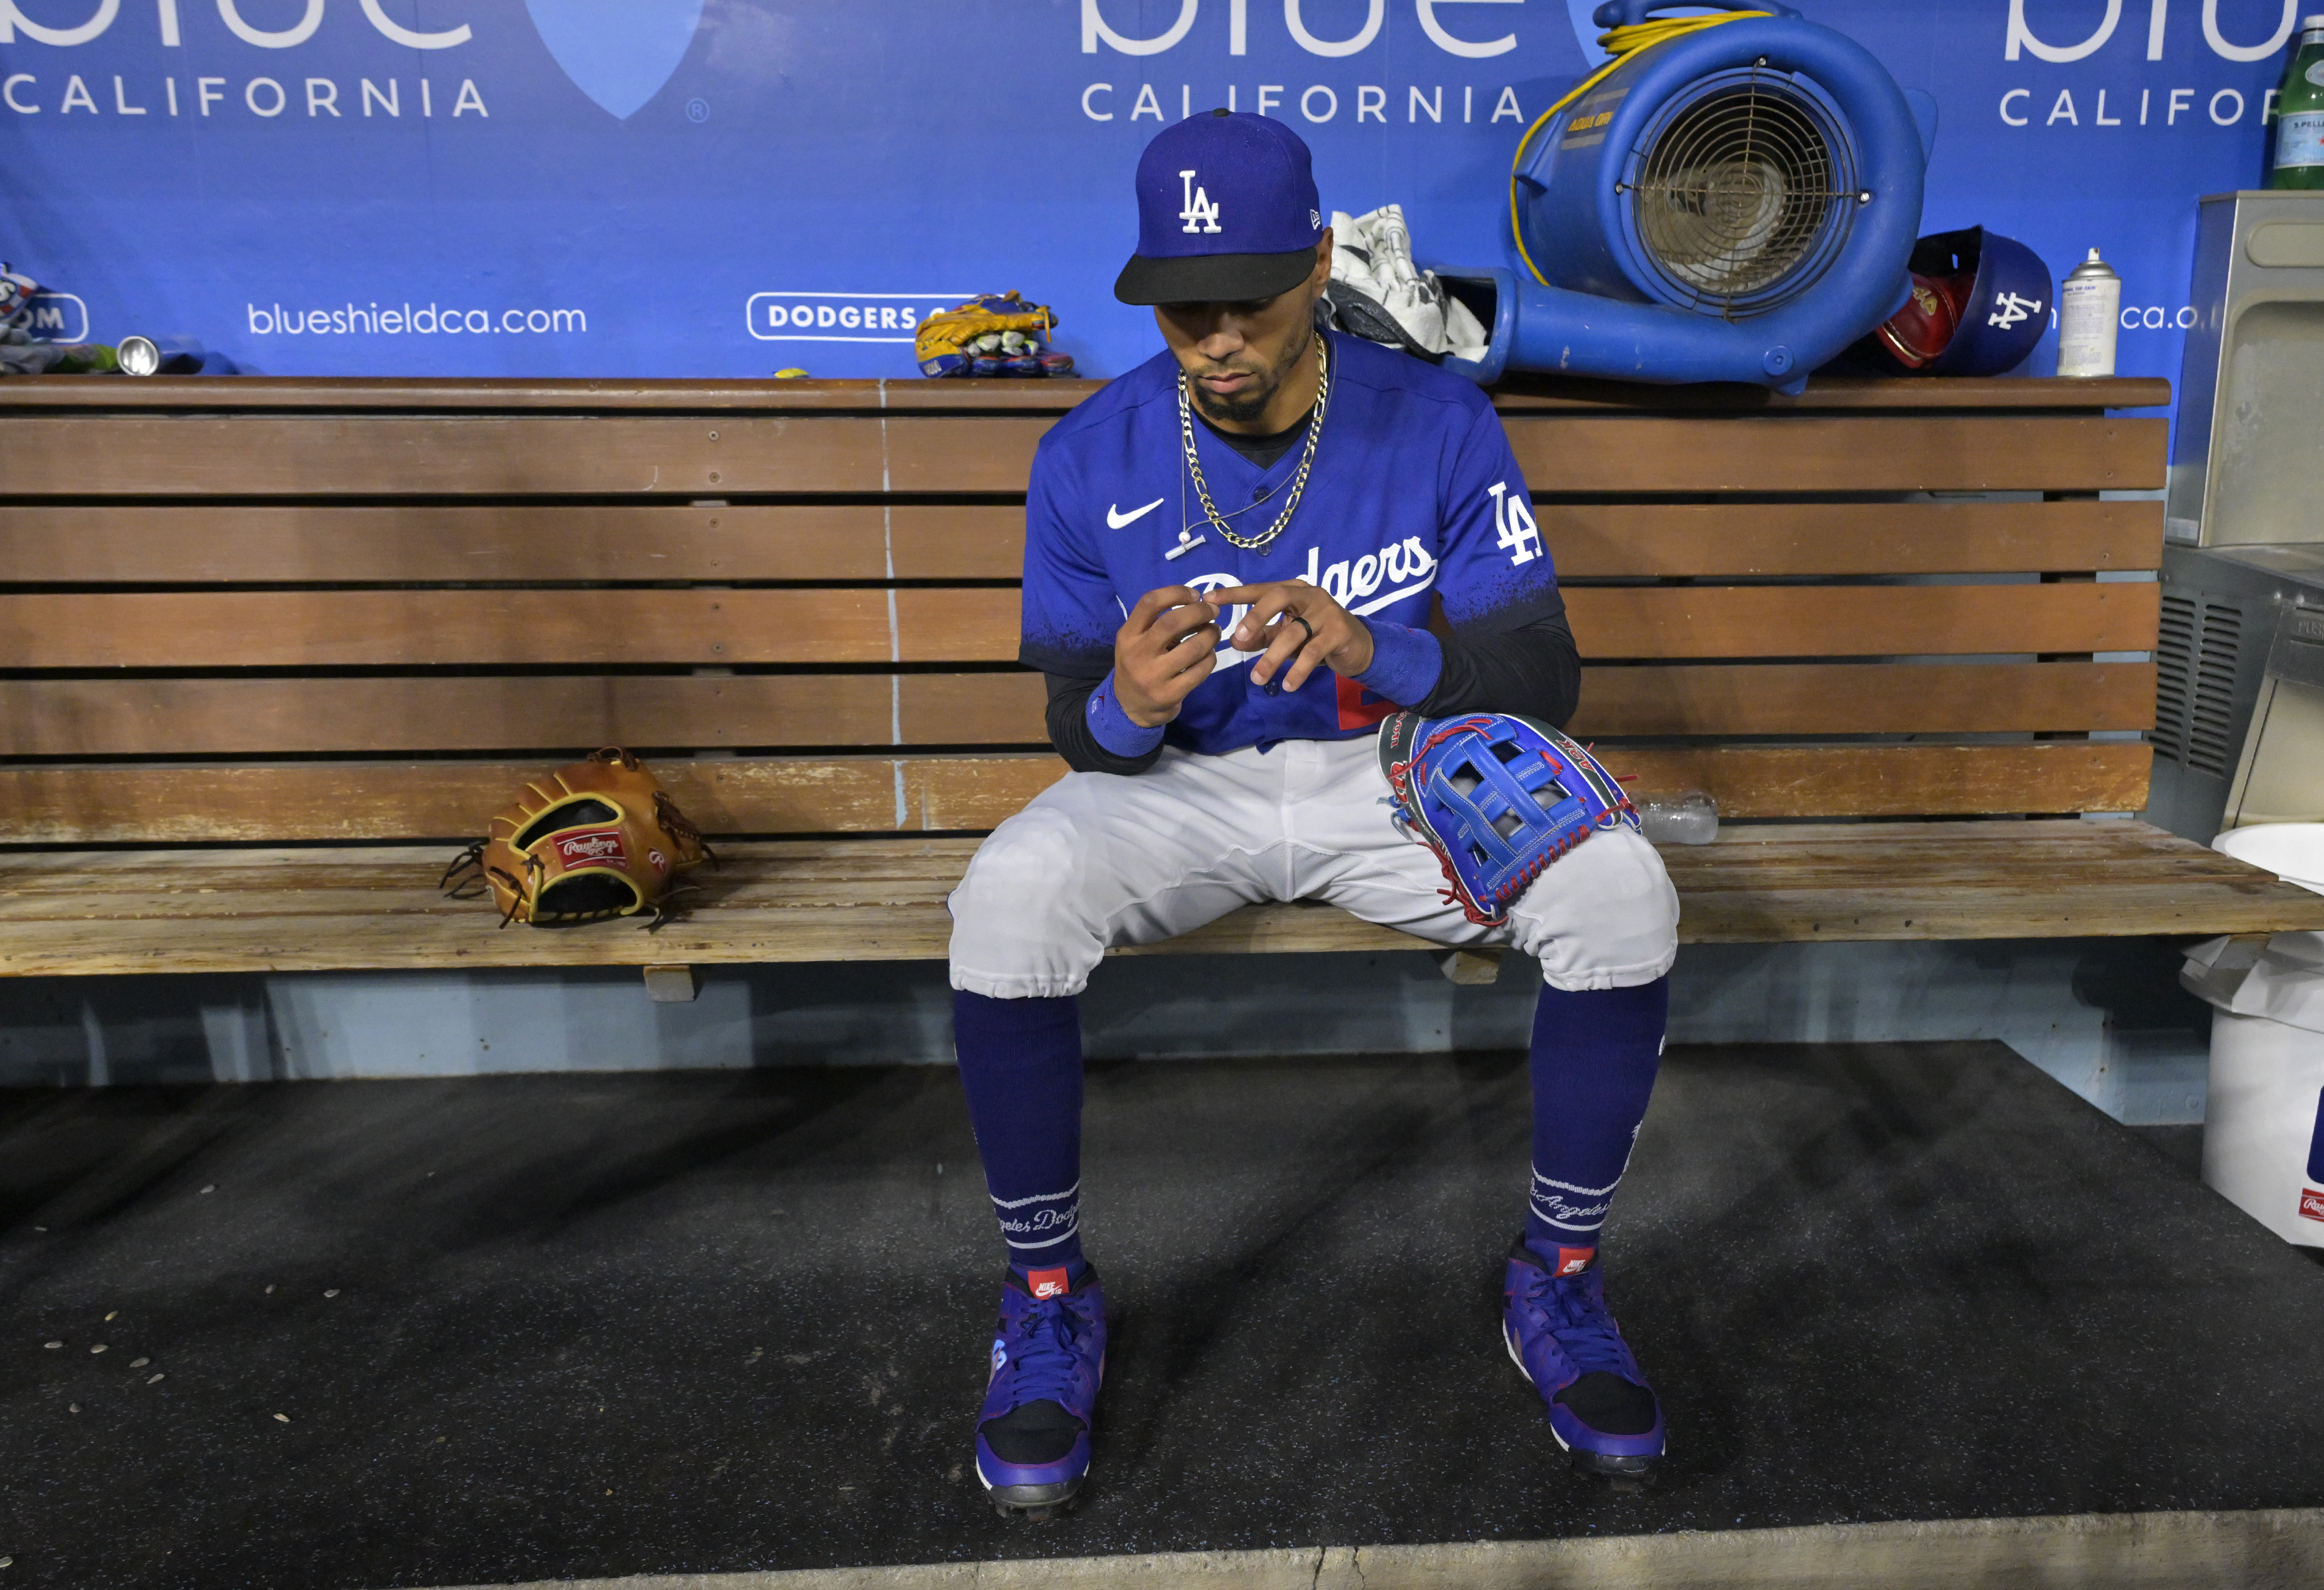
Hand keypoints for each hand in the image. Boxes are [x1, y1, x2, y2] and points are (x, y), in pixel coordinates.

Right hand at [1113, 585, 1222, 726]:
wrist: (1130, 707)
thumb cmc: (1139, 665)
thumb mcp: (1138, 641)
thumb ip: (1159, 623)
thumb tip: (1199, 604)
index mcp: (1127, 635)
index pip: (1149, 602)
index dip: (1176, 593)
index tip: (1194, 595)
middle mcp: (1137, 654)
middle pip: (1172, 622)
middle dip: (1199, 612)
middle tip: (1213, 611)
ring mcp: (1152, 677)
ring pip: (1192, 649)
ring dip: (1210, 636)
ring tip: (1215, 632)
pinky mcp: (1169, 695)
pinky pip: (1199, 672)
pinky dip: (1210, 659)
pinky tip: (1210, 655)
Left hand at [1206, 581, 1372, 694]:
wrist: (1358, 646)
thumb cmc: (1316, 637)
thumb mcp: (1286, 635)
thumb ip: (1261, 637)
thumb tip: (1233, 642)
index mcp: (1292, 590)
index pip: (1260, 589)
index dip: (1234, 593)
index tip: (1209, 598)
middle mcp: (1309, 595)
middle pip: (1278, 597)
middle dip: (1256, 616)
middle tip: (1238, 638)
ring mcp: (1326, 611)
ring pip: (1294, 632)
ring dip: (1273, 657)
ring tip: (1257, 679)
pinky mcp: (1339, 632)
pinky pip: (1314, 651)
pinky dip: (1298, 670)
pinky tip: (1288, 685)